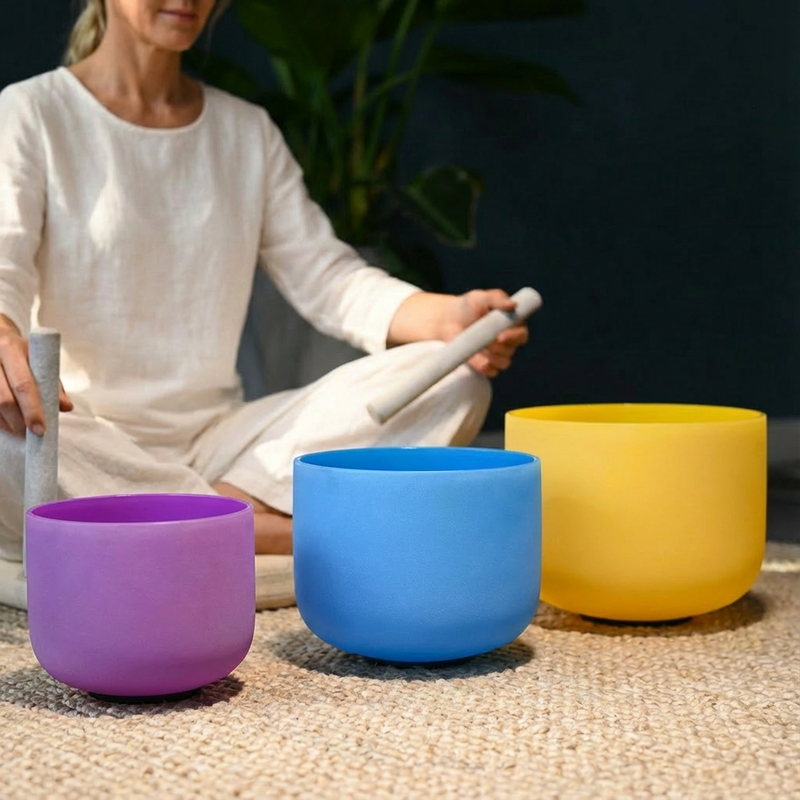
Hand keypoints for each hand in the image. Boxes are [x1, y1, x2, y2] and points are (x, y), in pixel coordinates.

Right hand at [0, 316, 72, 436]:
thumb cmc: (22, 354)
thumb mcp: (39, 361)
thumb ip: (53, 384)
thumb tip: (66, 407)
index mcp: (11, 349)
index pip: (23, 385)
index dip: (32, 410)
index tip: (41, 429)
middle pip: (4, 399)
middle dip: (19, 421)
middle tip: (32, 434)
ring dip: (7, 423)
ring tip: (21, 431)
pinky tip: (7, 425)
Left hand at [444, 289, 529, 377]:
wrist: (449, 320)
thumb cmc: (469, 306)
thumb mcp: (482, 298)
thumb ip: (498, 300)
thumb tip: (514, 305)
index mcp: (512, 325)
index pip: (521, 335)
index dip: (514, 337)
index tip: (500, 336)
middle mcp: (508, 342)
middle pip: (511, 351)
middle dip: (498, 348)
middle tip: (484, 341)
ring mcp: (498, 355)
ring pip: (503, 363)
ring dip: (492, 358)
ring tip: (478, 348)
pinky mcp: (486, 365)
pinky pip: (491, 372)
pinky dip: (484, 367)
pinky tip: (474, 358)